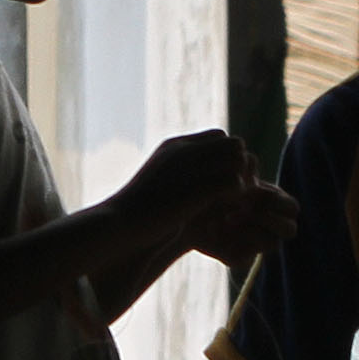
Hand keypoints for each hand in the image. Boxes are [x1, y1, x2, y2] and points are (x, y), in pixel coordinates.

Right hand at [115, 129, 252, 226]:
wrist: (117, 223)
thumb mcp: (155, 185)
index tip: (224, 182)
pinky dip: (237, 199)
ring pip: (238, 161)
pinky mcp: (196, 190)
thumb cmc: (134, 211)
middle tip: (235, 194)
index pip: (219, 136)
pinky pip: (234, 183)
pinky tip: (227, 216)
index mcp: (174, 146)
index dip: (227, 156)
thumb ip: (175, 176)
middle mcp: (185, 150)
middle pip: (234, 144)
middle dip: (239, 167)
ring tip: (232, 206)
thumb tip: (193, 185)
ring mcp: (191, 167)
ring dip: (241, 183)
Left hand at [181, 175, 299, 267]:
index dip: (275, 200)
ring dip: (250, 228)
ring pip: (273, 244)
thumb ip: (243, 170)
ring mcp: (255, 246)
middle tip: (243, 207)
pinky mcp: (238, 258)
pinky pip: (245, 258)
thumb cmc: (208, 188)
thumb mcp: (226, 175)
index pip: (292, 208)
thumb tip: (251, 163)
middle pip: (290, 229)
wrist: (181, 208)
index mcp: (274, 206)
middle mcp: (269, 228)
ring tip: (226, 217)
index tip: (250, 192)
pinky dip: (229, 241)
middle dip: (268, 216)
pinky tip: (212, 228)